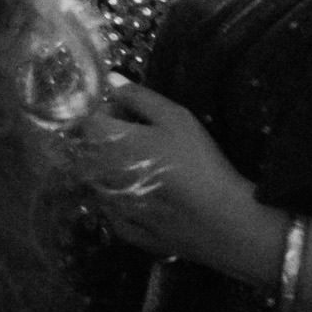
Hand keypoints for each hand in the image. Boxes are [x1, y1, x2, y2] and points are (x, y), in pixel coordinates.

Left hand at [81, 80, 275, 281]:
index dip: (108, 112)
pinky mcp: (128, 231)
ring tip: (154, 168)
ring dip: (118, 170)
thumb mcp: (175, 118)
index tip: (132, 114)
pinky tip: (154, 198)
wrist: (224, 221)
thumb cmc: (198, 162)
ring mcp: (111, 206)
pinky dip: (128, 201)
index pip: (87, 118)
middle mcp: (99, 175)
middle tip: (148, 140)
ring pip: (103, 181)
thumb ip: (138, 96)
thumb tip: (110, 80)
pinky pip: (117, 211)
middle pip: (93, 150)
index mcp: (107, 143)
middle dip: (112, 140)